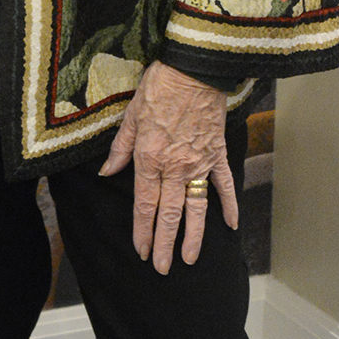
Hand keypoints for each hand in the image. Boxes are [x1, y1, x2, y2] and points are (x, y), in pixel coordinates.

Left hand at [98, 63, 236, 272]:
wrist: (194, 70)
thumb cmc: (159, 88)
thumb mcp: (131, 117)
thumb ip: (121, 149)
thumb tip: (107, 172)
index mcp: (150, 159)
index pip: (145, 205)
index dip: (142, 231)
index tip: (141, 251)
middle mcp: (174, 167)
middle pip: (169, 214)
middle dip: (164, 244)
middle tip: (162, 268)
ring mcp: (199, 163)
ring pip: (196, 208)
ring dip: (193, 236)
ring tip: (191, 259)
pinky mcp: (216, 154)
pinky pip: (224, 185)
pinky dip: (229, 205)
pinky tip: (230, 225)